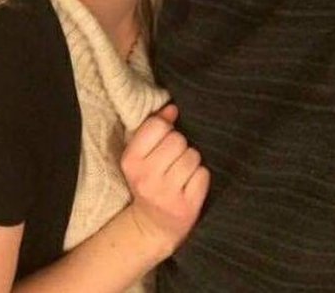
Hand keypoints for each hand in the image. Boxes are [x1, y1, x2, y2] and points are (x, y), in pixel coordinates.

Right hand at [121, 104, 210, 258]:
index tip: (161, 142)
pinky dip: (200, 178)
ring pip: (193, 156)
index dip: (165, 130)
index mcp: (130, 161)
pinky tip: (189, 186)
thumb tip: (172, 108)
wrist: (151, 226)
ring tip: (180, 174)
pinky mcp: (186, 207)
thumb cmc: (148, 180)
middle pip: (178, 140)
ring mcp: (166, 194)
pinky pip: (203, 174)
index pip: (157, 125)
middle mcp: (146, 178)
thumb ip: (154, 127)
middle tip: (172, 162)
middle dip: (179, 147)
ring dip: (191, 162)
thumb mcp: (141, 155)